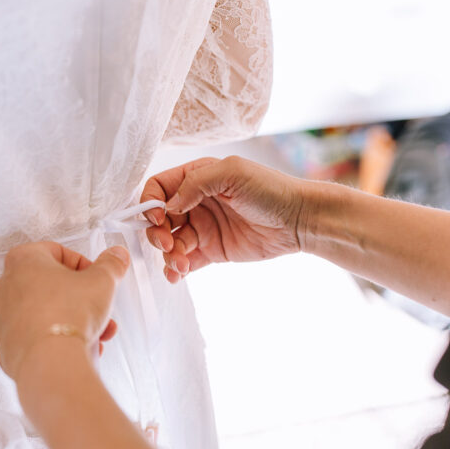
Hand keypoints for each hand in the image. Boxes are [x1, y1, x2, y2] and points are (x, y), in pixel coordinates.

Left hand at [0, 242, 130, 382]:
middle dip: (80, 300)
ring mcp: (1, 319)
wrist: (51, 363)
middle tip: (97, 308)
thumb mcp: (102, 281)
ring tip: (94, 333)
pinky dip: (54, 341)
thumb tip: (115, 257)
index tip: (95, 277)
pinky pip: (34, 338)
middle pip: (49, 287)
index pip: (56, 252)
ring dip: (71, 321)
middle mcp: (4, 287)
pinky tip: (77, 348)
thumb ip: (110, 264)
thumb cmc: (66, 316)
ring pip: (42, 314)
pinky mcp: (5, 347)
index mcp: (22, 261)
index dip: (82, 265)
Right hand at [141, 156, 305, 282]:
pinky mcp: (211, 251)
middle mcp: (195, 202)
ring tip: (181, 265)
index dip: (151, 203)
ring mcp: (202, 228)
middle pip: (159, 219)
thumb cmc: (270, 189)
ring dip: (168, 255)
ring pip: (170, 243)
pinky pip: (185, 261)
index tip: (159, 219)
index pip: (158, 188)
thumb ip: (196, 183)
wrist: (299, 220)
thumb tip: (169, 205)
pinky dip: (175, 269)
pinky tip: (177, 275)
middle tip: (167, 245)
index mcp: (196, 178)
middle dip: (157, 234)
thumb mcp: (232, 173)